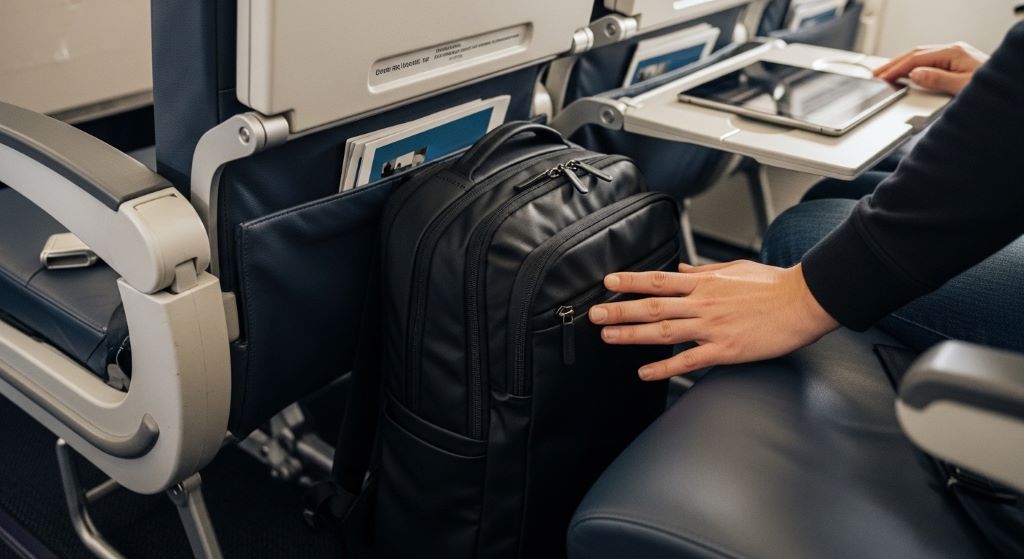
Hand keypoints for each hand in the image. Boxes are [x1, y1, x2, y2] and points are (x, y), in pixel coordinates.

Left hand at [588, 261, 838, 380]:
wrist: (803, 303)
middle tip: (595, 314)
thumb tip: (681, 272)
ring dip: (632, 334)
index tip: (608, 281)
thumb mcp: (734, 269)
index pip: (659, 281)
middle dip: (620, 310)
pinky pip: (688, 361)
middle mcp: (703, 304)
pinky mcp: (724, 350)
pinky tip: (644, 373)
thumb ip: (703, 272)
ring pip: (663, 332)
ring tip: (608, 336)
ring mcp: (712, 328)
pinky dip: (664, 368)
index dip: (631, 281)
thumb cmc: (773, 285)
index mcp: (705, 284)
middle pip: (653, 307)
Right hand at [874, 42, 988, 95]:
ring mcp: (957, 56)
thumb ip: (937, 80)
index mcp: (954, 53)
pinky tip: (908, 74)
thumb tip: (916, 74)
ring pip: (922, 56)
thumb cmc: (992, 89)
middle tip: (876, 74)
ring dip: (903, 65)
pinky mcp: (958, 64)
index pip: (917, 58)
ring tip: (887, 74)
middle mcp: (954, 51)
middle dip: (894, 64)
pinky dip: (914, 67)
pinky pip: (930, 61)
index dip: (897, 68)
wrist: (1012, 89)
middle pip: (916, 53)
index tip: (882, 77)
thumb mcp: (962, 87)